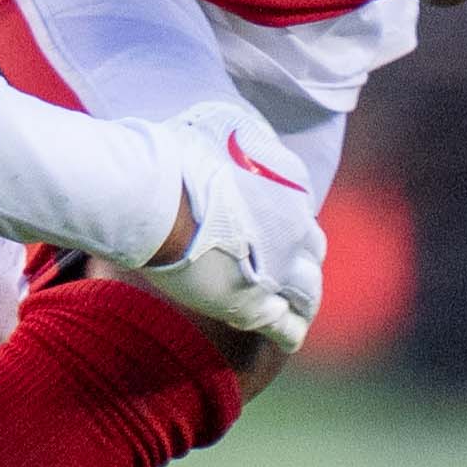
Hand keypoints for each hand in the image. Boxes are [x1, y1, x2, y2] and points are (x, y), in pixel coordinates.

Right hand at [126, 102, 320, 354]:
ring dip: (302, 298)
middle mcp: (295, 225)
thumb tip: (235, 133)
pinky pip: (288, 327)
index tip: (270, 230)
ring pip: (309, 291)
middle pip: (312, 250)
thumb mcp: (215, 129)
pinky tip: (286, 337)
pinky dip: (289, 331)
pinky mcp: (256, 303)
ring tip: (291, 308)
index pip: (300, 208)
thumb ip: (234, 139)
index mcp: (289, 181)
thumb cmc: (171, 159)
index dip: (287, 224)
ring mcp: (279, 267)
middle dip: (300, 259)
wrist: (154, 197)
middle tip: (280, 268)